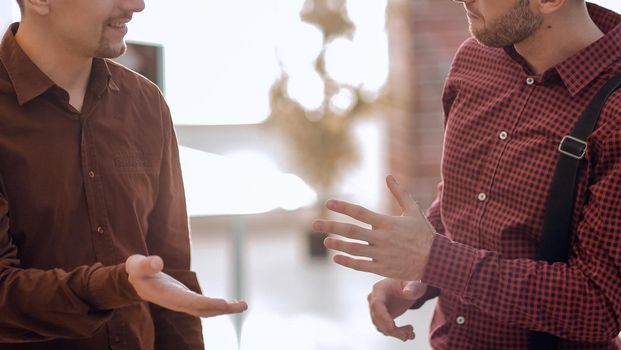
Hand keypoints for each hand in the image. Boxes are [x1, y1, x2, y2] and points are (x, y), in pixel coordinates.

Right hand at [125, 255, 247, 316]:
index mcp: (167, 295)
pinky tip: (233, 303)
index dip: (207, 303)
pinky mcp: (187, 300)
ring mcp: (183, 303)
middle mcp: (177, 303)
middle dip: (223, 309)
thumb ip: (145, 264)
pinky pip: (206, 306)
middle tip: (243, 306)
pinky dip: (220, 306)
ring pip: (207, 310)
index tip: (224, 304)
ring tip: (244, 305)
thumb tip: (157, 262)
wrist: (135, 281)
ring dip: (225, 309)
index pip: (190, 302)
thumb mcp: (137, 265)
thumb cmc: (137, 271)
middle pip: (203, 310)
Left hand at [311, 175, 435, 280]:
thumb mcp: (414, 211)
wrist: (436, 261)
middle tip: (314, 224)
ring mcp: (381, 254)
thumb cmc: (424, 234)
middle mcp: (381, 238)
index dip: (343, 206)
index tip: (328, 203)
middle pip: (350, 231)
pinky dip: (347, 262)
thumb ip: (400, 193)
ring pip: (353, 249)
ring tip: (326, 240)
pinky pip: (360, 265)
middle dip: (331, 226)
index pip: (360, 212)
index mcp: (387, 223)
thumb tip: (389, 176)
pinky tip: (337, 258)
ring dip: (337, 244)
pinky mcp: (382, 269)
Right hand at [368, 278, 427, 340]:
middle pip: (377, 319)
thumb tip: (407, 293)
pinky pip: (386, 328)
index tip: (393, 327)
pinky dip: (397, 333)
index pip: (376, 305)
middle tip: (407, 334)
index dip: (383, 317)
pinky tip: (408, 333)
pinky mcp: (383, 316)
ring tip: (410, 333)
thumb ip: (412, 288)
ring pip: (381, 326)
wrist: (410, 286)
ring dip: (396, 333)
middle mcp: (375, 299)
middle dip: (392, 330)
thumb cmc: (410, 282)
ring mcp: (378, 309)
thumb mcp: (415, 284)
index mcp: (380, 289)